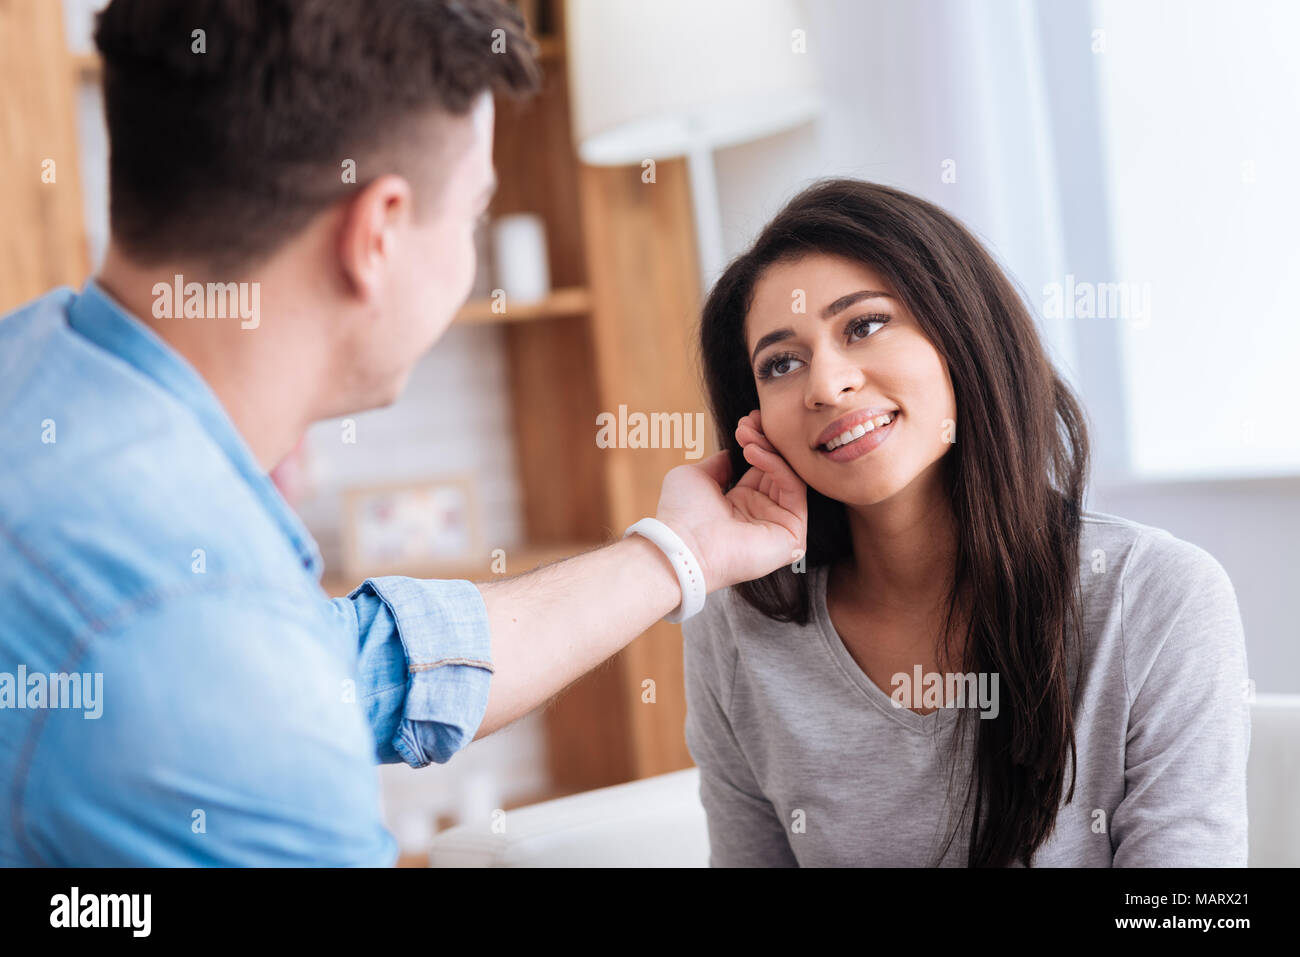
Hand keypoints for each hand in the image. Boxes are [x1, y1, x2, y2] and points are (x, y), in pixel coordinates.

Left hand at [653, 410, 806, 591]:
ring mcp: (778, 526)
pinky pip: (795, 491)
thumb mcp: (696, 476)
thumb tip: (732, 451)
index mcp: (740, 504)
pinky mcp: (791, 536)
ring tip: (746, 436)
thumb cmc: (681, 514)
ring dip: (770, 450)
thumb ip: (719, 464)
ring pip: (789, 476)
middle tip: (750, 421)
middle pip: (778, 469)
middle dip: (765, 441)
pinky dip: (777, 466)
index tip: (747, 420)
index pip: (762, 467)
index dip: (758, 442)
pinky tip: (753, 452)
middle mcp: (762, 514)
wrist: (680, 544)